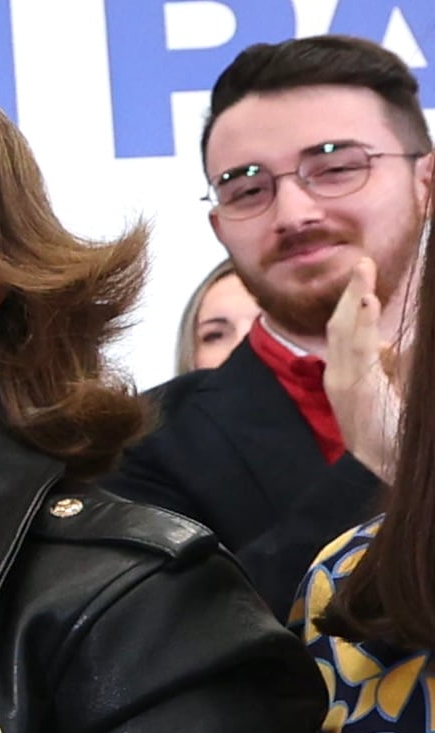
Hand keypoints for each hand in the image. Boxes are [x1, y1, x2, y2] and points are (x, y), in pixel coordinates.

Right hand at [331, 255, 407, 480]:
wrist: (387, 469)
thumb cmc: (395, 434)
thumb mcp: (392, 393)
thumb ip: (389, 367)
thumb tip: (390, 344)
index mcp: (346, 376)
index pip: (345, 331)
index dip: (352, 305)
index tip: (364, 280)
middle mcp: (339, 376)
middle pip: (340, 325)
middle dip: (350, 292)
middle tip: (363, 263)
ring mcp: (344, 382)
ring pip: (344, 331)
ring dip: (353, 298)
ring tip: (363, 272)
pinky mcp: (355, 388)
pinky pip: (355, 348)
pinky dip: (357, 321)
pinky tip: (364, 300)